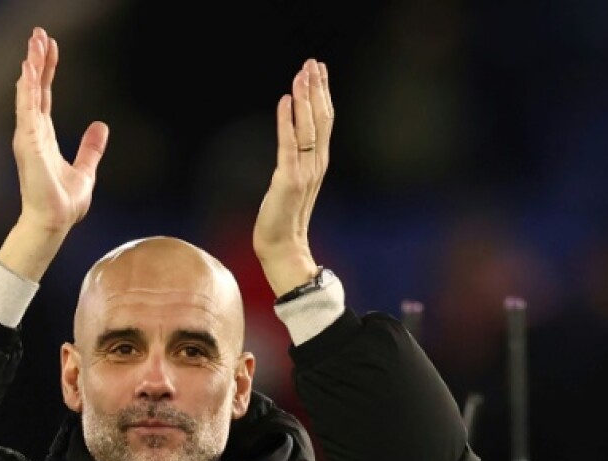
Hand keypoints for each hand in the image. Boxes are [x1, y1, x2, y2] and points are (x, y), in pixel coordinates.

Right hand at [12, 27, 108, 237]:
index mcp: (44, 137)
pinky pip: (27, 109)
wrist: (55, 221)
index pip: (45, 97)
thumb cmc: (64, 202)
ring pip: (29, 94)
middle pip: (35, 89)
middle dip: (37, 61)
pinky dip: (27, 89)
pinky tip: (28, 69)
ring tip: (34, 42)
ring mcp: (29, 137)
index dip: (48, 72)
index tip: (51, 49)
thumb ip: (90, 149)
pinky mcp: (29, 143)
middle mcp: (33, 133)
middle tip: (38, 34)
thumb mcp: (86, 170)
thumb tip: (100, 127)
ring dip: (31, 67)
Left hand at [252, 59, 333, 296]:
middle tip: (313, 62)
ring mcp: (304, 172)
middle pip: (322, 118)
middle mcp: (316, 164)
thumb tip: (292, 146)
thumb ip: (297, 164)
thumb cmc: (283, 220)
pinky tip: (284, 101)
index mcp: (318, 164)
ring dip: (305, 97)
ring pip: (309, 126)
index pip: (324, 122)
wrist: (282, 250)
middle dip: (317, 88)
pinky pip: (288, 144)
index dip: (322, 95)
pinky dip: (287, 120)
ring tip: (302, 73)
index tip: (319, 71)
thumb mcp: (293, 185)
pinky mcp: (288, 180)